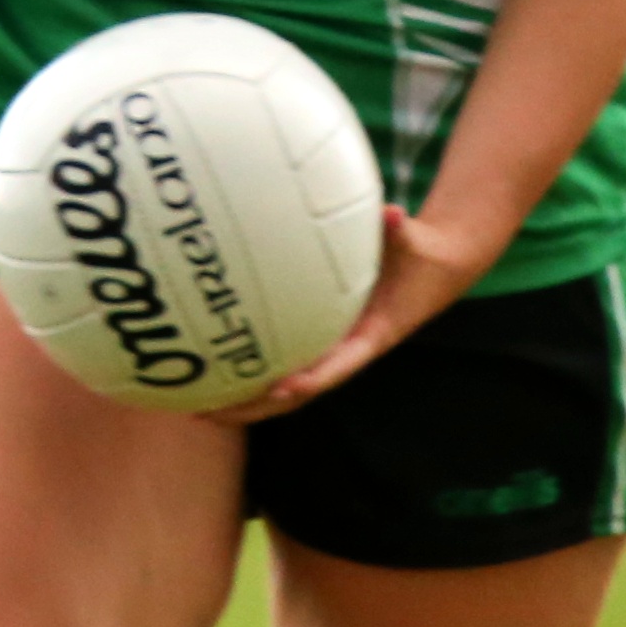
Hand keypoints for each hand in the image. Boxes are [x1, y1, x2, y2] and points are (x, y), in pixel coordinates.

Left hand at [208, 204, 486, 425]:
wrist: (434, 270)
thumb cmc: (419, 255)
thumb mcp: (412, 240)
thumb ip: (398, 229)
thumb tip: (391, 213)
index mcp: (371, 335)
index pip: (339, 366)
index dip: (310, 381)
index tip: (280, 390)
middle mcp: (346, 351)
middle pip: (297, 394)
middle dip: (253, 408)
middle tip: (206, 413)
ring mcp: (331, 350)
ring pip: (283, 389)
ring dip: (241, 402)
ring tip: (191, 406)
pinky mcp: (321, 341)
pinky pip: (282, 363)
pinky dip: (251, 372)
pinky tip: (211, 369)